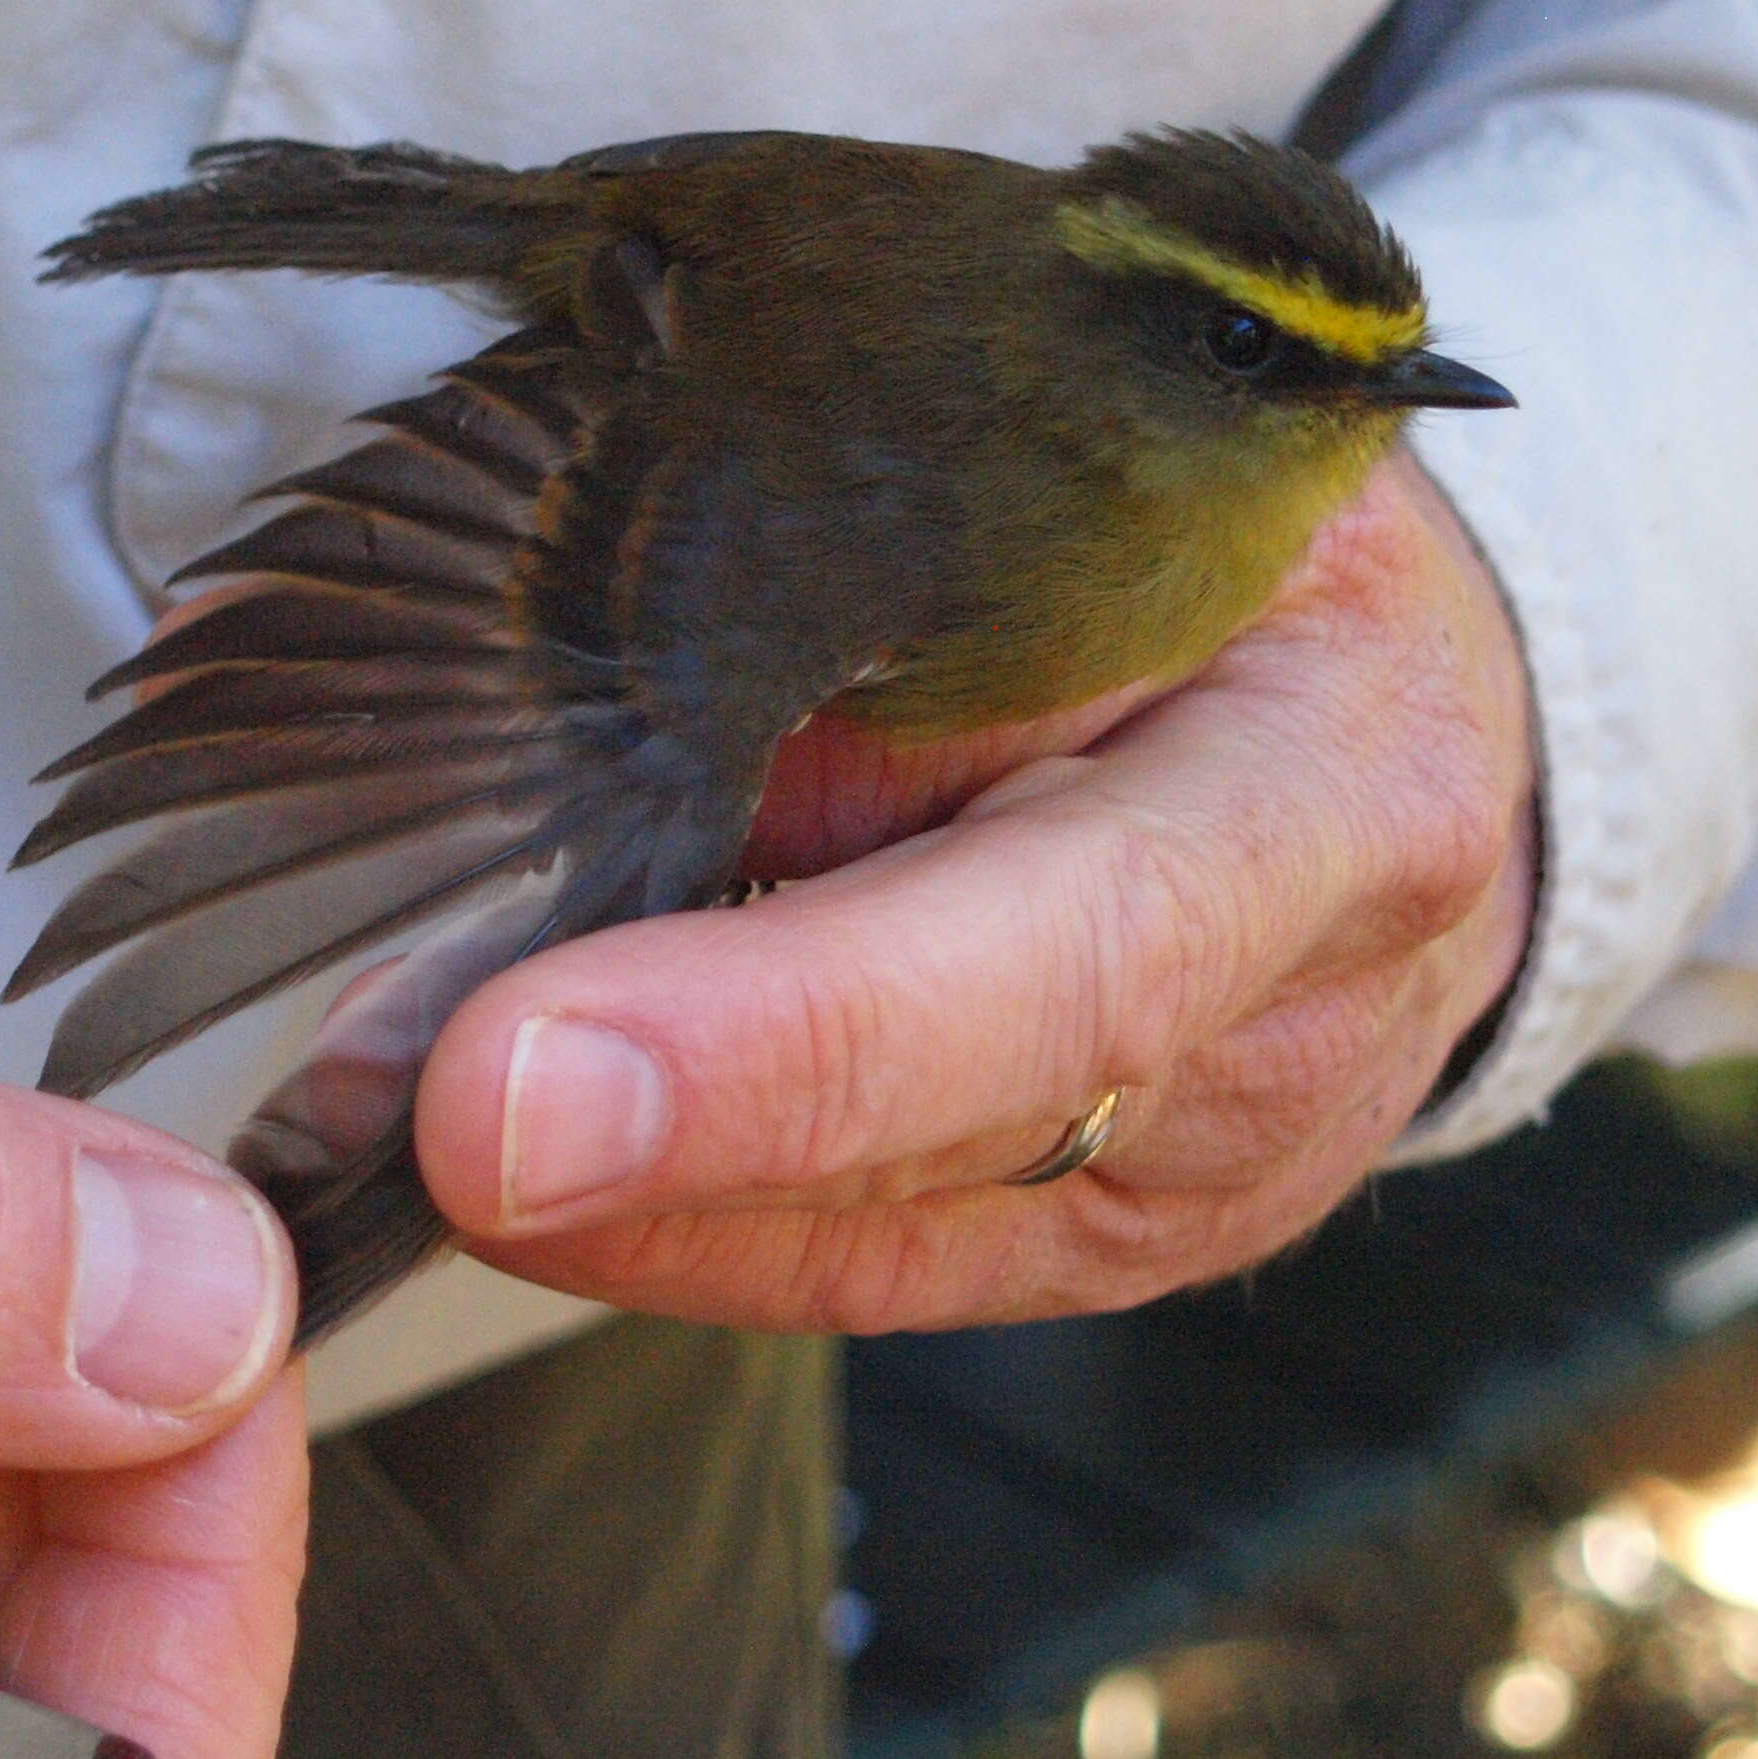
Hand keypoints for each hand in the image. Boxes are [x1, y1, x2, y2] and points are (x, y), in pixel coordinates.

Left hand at [414, 452, 1535, 1327]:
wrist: (1414, 717)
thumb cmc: (1251, 557)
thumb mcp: (1127, 490)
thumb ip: (883, 610)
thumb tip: (532, 669)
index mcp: (1329, 792)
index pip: (1068, 960)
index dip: (786, 1046)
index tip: (508, 1096)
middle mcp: (1291, 1036)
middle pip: (939, 1144)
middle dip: (628, 1150)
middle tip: (365, 1123)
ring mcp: (1202, 1177)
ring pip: (860, 1237)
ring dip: (585, 1189)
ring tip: (343, 1116)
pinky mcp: (1103, 1245)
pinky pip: (841, 1267)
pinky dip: (646, 1214)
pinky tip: (487, 1149)